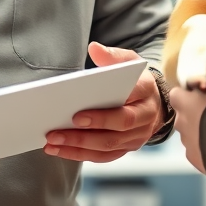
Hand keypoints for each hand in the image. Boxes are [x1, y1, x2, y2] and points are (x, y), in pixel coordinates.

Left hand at [44, 42, 163, 162]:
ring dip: (78, 147)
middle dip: (84, 134)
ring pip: (108, 146)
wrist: (154, 101)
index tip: (76, 115)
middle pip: (115, 131)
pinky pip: (104, 156)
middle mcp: (146, 118)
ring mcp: (137, 136)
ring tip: (51, 142)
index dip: (102, 115)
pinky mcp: (127, 148)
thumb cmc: (136, 80)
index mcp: (146, 93)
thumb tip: (94, 48)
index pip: (126, 107)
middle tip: (56, 132)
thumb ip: (113, 56)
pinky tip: (60, 150)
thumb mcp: (129, 61)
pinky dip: (81, 154)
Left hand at [170, 69, 205, 173]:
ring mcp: (187, 144)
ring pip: (191, 137)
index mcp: (185, 100)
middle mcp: (181, 122)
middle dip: (197, 115)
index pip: (178, 94)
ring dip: (203, 134)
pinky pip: (200, 153)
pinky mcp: (196, 161)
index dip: (191, 95)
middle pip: (184, 116)